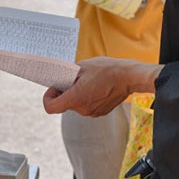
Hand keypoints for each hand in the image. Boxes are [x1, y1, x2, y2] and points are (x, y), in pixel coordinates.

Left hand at [42, 57, 161, 116]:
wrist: (129, 77)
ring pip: (76, 104)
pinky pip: (86, 105)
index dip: (48, 96)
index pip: (50, 107)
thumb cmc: (107, 70)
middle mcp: (83, 109)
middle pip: (64, 103)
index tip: (55, 87)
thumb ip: (66, 74)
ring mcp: (92, 112)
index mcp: (76, 98)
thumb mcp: (82, 66)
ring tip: (88, 81)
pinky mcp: (100, 112)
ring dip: (76, 93)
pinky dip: (86, 97)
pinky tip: (95, 86)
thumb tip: (56, 77)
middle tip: (74, 78)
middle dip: (65, 91)